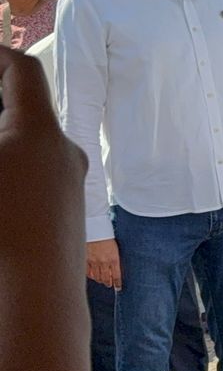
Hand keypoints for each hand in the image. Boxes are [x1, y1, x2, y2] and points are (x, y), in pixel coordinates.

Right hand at [0, 47, 91, 275]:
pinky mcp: (64, 210)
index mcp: (39, 131)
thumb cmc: (1, 231)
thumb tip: (2, 135)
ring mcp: (69, 182)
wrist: (36, 300)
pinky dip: (11, 164)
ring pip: (29, 140)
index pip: (22, 70)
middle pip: (25, 104)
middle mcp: (63, 151)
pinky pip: (35, 172)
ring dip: (4, 131)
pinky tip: (2, 175)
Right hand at [86, 239, 120, 289]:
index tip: (118, 288)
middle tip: (109, 284)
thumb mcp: (116, 250)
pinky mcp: (85, 259)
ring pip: (97, 277)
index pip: (117, 276)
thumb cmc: (108, 239)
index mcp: (114, 259)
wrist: (96, 230)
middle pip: (106, 279)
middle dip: (108, 283)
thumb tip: (115, 272)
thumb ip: (115, 261)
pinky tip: (93, 275)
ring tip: (102, 280)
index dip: (117, 284)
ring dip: (100, 280)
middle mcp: (104, 262)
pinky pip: (88, 272)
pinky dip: (91, 275)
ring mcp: (93, 261)